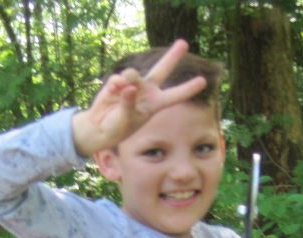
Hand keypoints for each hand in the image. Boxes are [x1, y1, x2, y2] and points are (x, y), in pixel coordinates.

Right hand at [71, 39, 207, 155]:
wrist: (99, 128)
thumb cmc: (117, 128)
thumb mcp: (126, 120)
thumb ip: (128, 103)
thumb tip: (127, 85)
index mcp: (155, 104)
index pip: (174, 96)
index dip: (188, 88)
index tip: (203, 81)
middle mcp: (147, 91)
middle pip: (162, 70)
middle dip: (172, 56)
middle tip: (184, 43)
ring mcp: (133, 85)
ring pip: (133, 74)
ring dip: (129, 78)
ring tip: (123, 89)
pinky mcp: (118, 83)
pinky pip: (118, 79)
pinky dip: (114, 86)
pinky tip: (112, 93)